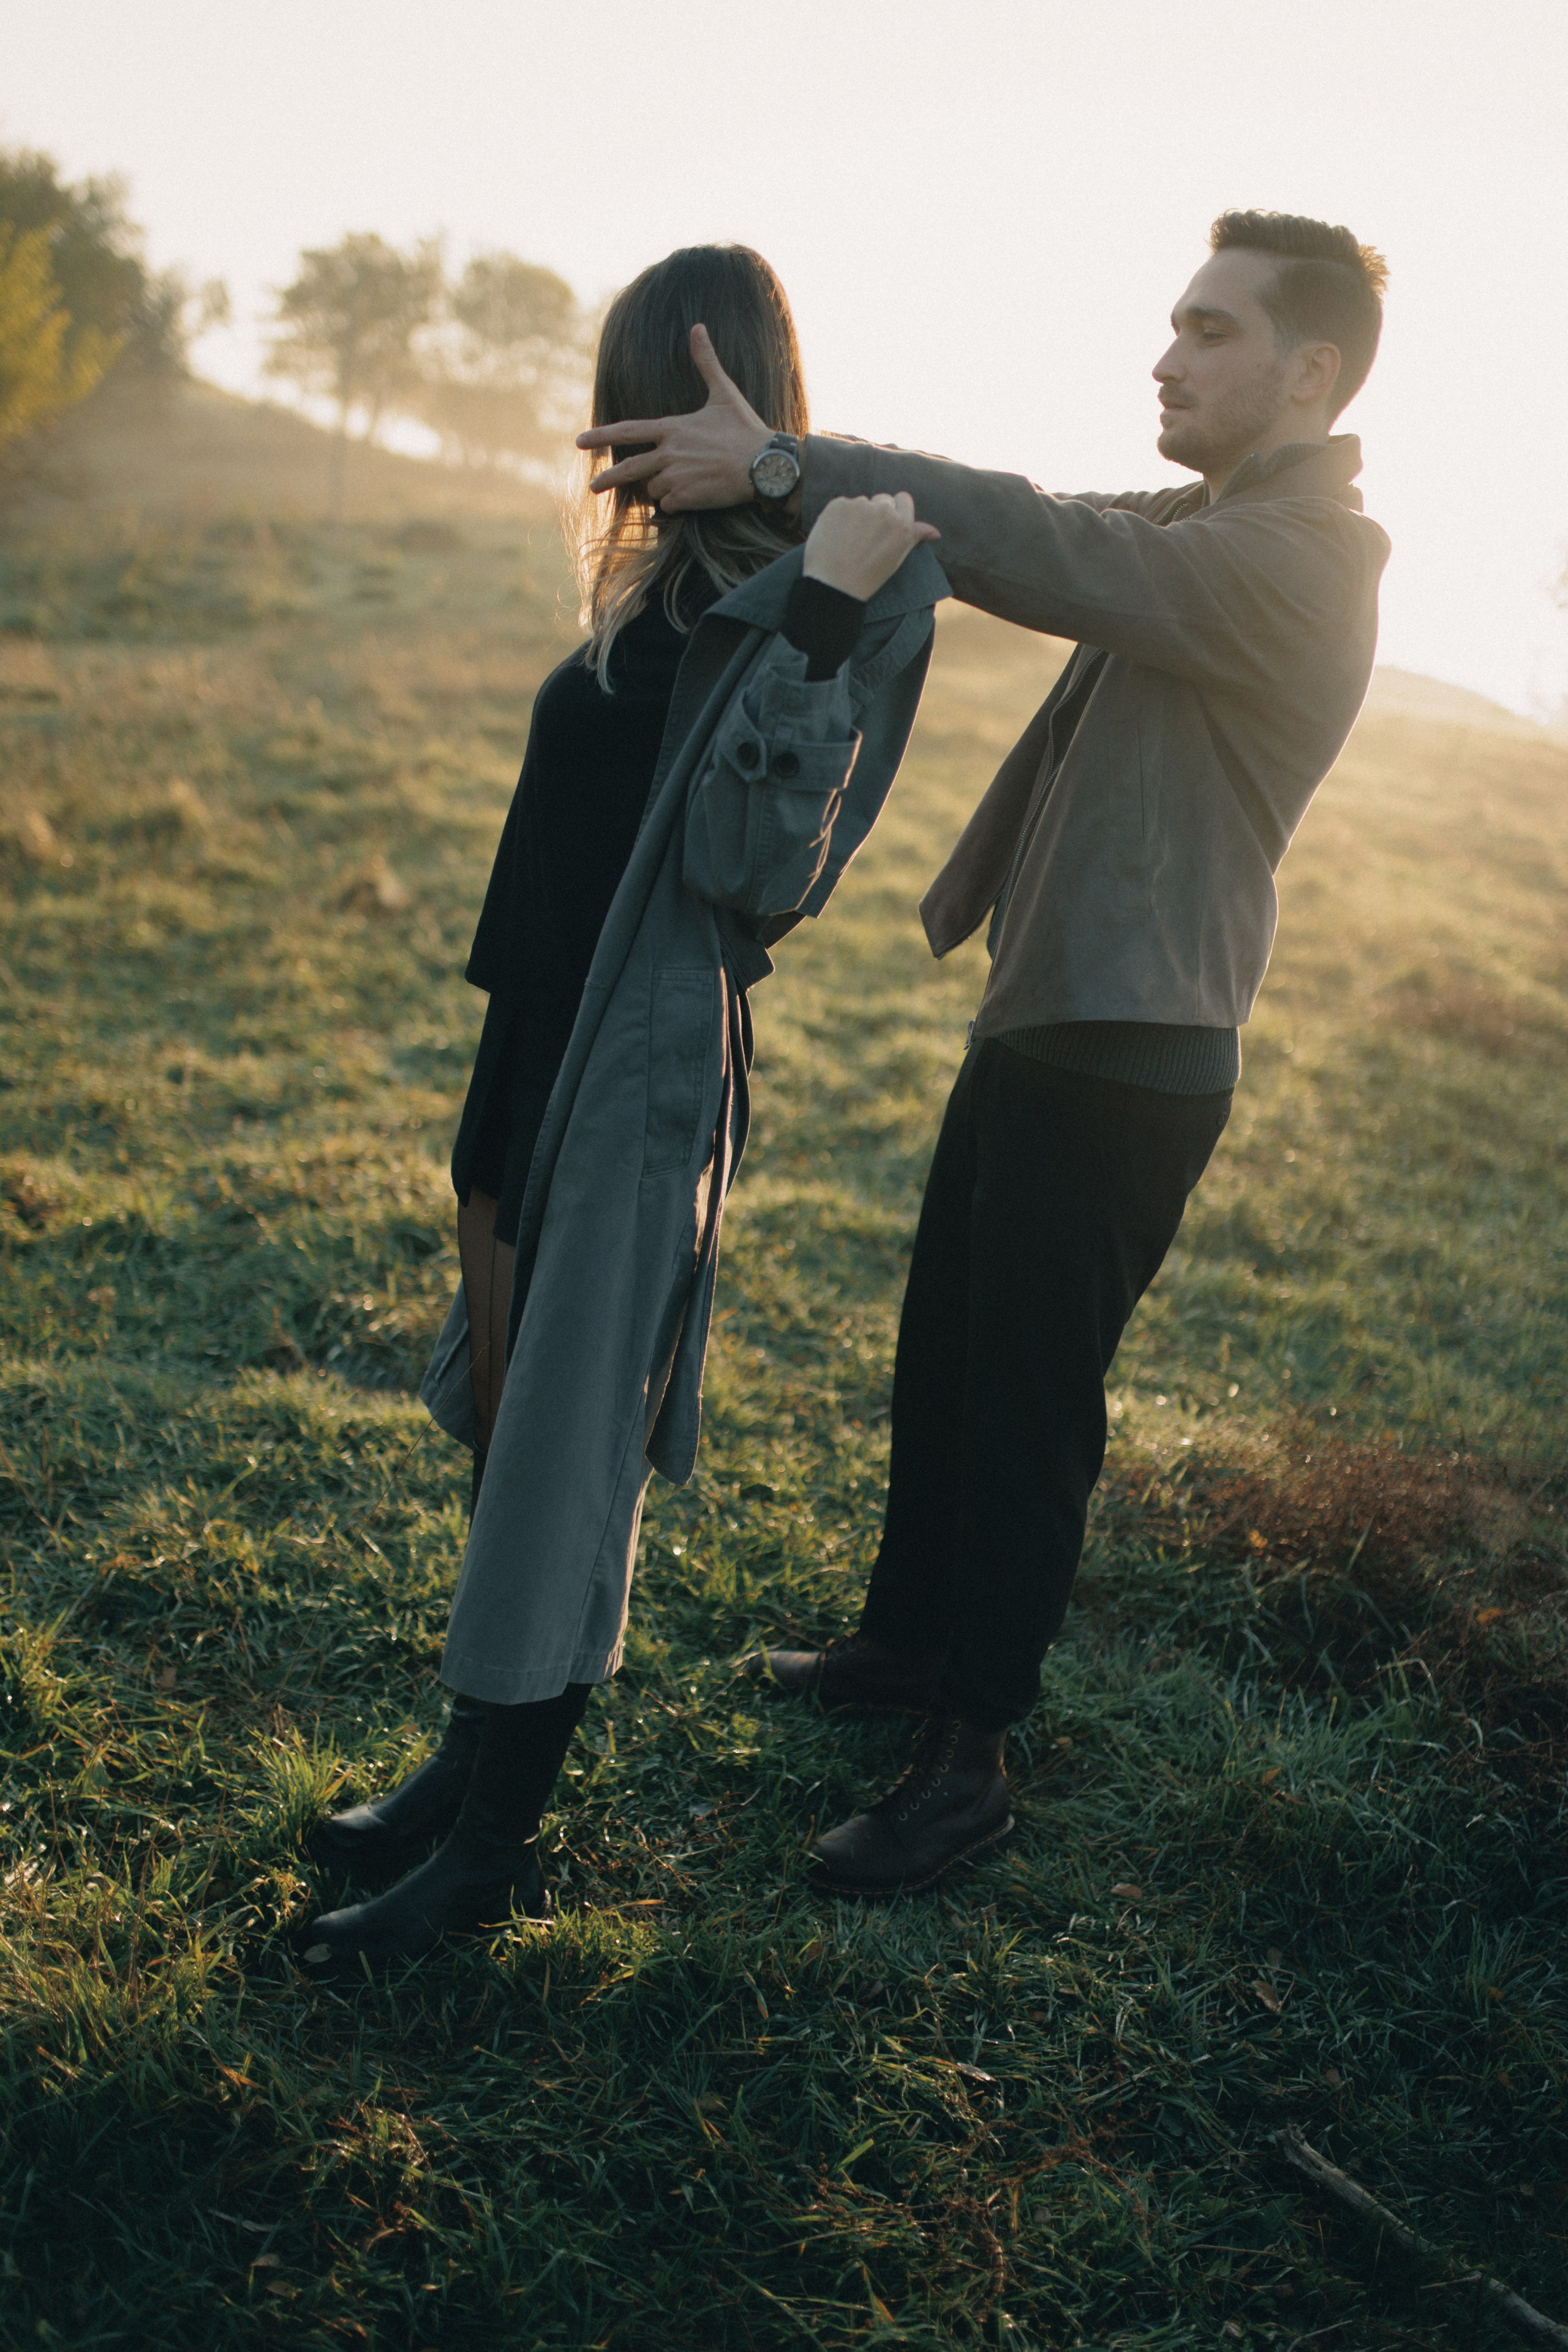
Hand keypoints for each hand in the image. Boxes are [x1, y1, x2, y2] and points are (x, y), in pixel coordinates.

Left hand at [576, 323, 769, 509]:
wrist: (764, 464)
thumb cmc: (745, 429)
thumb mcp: (724, 392)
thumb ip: (706, 362)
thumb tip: (698, 327)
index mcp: (673, 428)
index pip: (628, 431)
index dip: (601, 435)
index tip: (579, 442)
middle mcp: (669, 452)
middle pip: (629, 468)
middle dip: (607, 479)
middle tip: (593, 486)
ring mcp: (676, 477)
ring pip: (654, 489)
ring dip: (662, 489)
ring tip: (686, 482)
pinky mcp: (687, 498)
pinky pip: (669, 506)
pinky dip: (676, 504)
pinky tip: (694, 498)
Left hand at [802, 493, 938, 600]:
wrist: (835, 585)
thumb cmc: (869, 575)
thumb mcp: (897, 557)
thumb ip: (915, 537)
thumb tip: (935, 532)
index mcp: (902, 524)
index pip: (903, 499)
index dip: (895, 510)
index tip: (886, 523)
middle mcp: (884, 510)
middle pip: (883, 500)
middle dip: (877, 513)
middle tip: (866, 537)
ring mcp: (860, 505)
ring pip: (861, 504)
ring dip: (857, 515)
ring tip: (849, 540)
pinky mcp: (838, 504)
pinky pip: (842, 505)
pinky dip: (839, 517)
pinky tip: (836, 536)